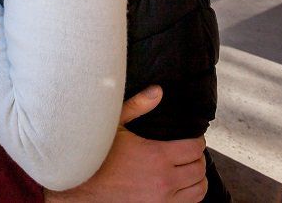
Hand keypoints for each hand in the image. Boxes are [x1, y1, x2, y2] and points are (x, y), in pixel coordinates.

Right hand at [46, 86, 207, 201]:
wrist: (81, 183)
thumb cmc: (96, 153)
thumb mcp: (114, 124)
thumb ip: (137, 106)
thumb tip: (157, 91)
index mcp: (156, 155)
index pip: (194, 148)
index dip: (196, 140)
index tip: (190, 138)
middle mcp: (164, 179)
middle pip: (199, 168)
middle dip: (196, 157)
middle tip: (188, 151)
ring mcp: (162, 198)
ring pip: (199, 188)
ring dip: (197, 177)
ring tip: (188, 168)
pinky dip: (190, 193)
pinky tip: (181, 184)